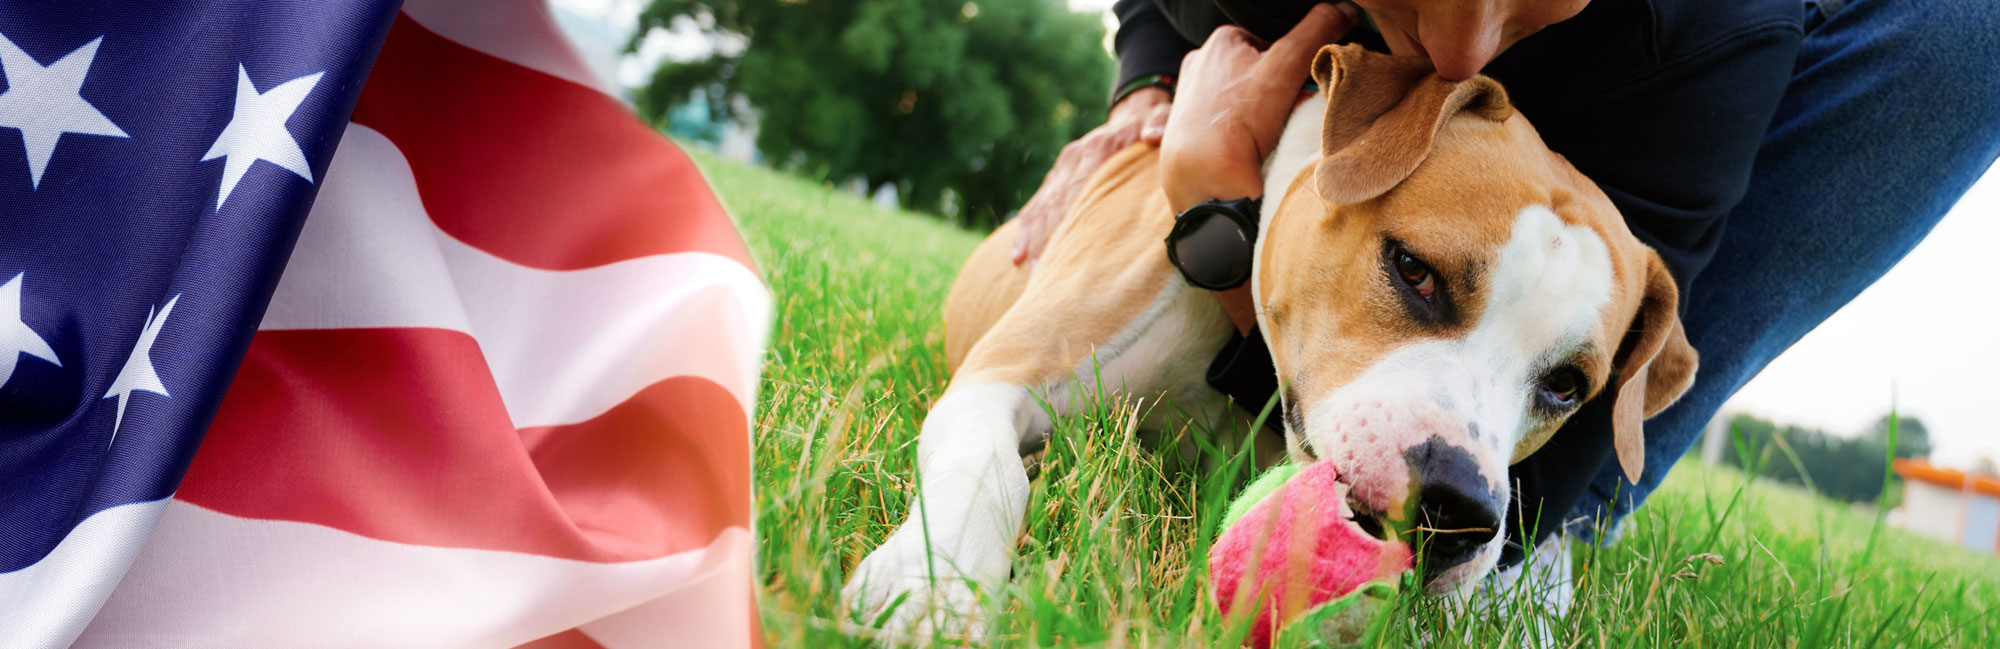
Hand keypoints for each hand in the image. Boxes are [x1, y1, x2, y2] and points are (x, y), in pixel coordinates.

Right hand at [1009, 87, 1171, 264]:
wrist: (1131, 116)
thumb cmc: (1149, 127)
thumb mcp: (1158, 120)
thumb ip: (1158, 126)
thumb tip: (1153, 136)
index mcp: (1095, 148)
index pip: (1077, 186)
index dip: (1068, 216)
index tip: (1064, 246)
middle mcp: (1071, 159)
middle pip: (1054, 203)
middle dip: (1047, 237)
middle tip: (1045, 270)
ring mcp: (1060, 170)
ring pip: (1040, 208)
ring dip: (1034, 240)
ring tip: (1031, 271)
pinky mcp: (1055, 179)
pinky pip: (1035, 207)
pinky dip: (1025, 232)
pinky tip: (1018, 257)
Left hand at [1160, 2, 1356, 212]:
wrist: (1205, 178)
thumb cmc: (1238, 118)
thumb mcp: (1286, 65)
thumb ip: (1317, 31)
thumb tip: (1345, 9)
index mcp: (1219, 41)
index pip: (1270, 42)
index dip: (1292, 63)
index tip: (1300, 86)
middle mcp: (1199, 64)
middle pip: (1256, 71)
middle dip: (1277, 88)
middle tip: (1288, 110)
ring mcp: (1191, 98)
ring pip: (1242, 98)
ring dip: (1260, 111)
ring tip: (1269, 131)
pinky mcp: (1187, 129)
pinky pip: (1227, 123)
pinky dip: (1241, 132)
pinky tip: (1250, 145)